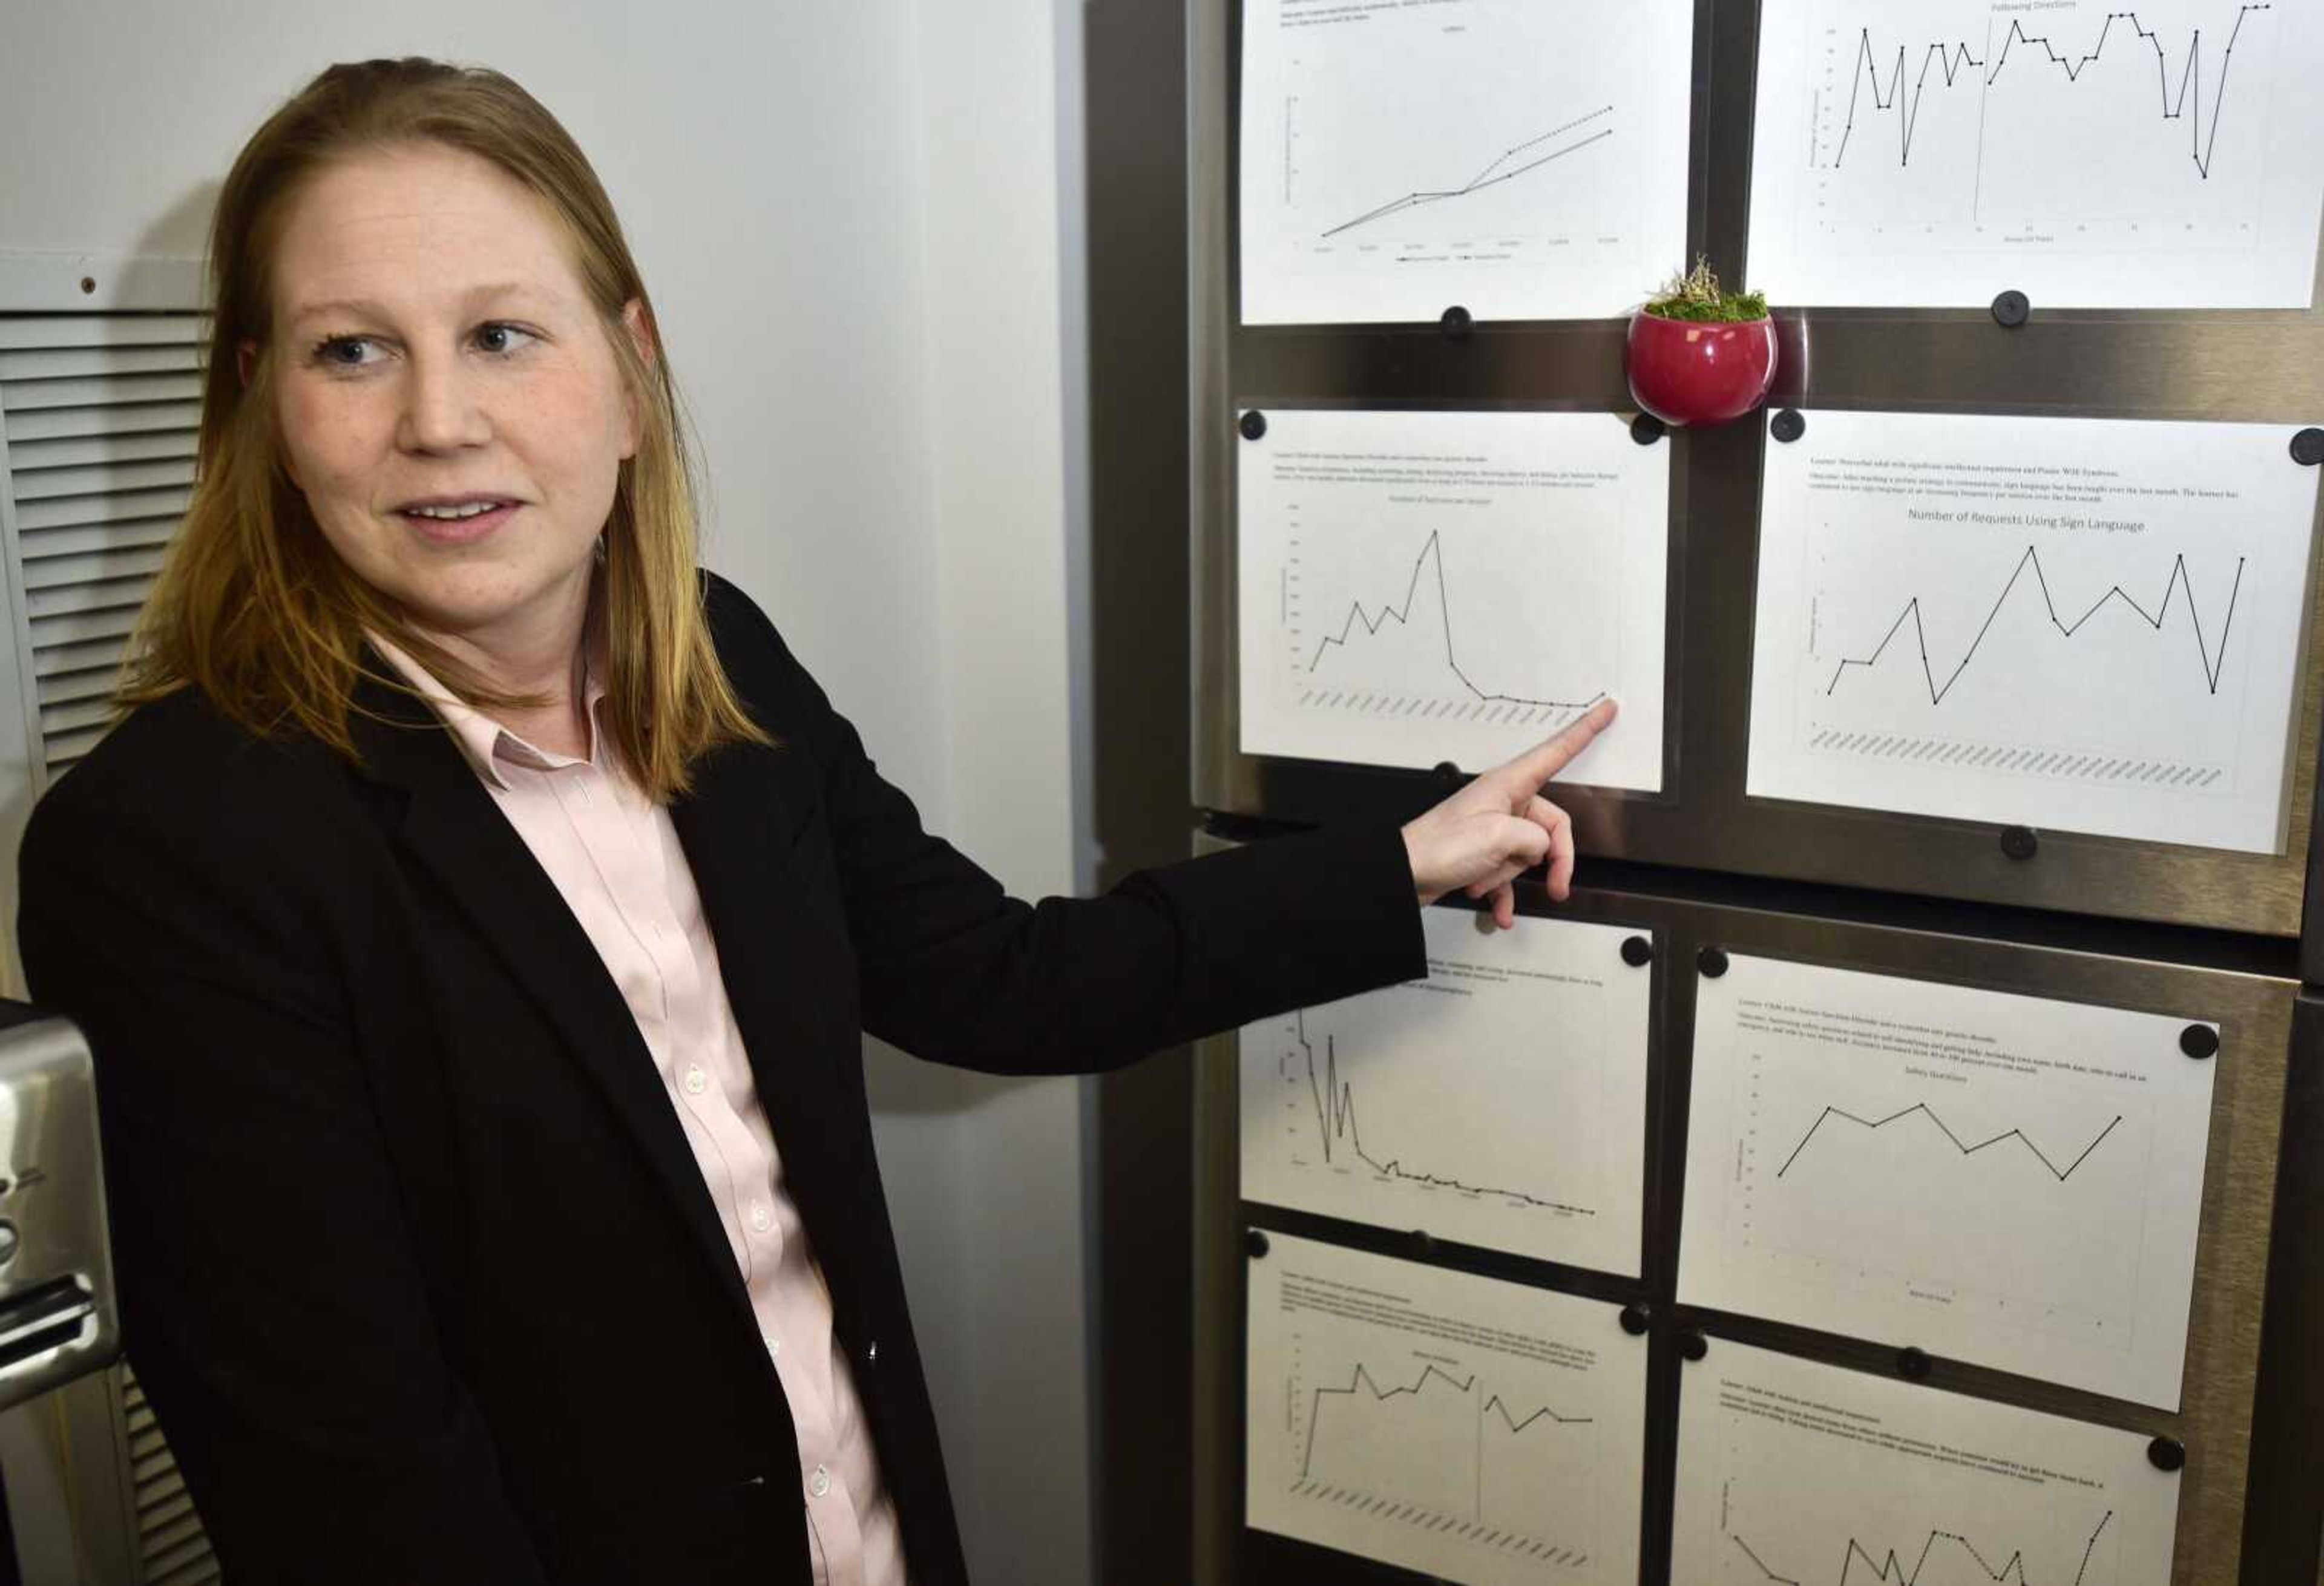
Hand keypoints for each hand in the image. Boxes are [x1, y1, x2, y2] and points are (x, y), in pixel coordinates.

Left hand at [1399, 699, 1618, 927]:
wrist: (1402, 874)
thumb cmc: (1439, 848)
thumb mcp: (1498, 839)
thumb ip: (1535, 839)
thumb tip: (1542, 848)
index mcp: (1509, 784)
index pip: (1557, 751)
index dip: (1585, 730)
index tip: (1606, 710)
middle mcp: (1504, 801)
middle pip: (1551, 826)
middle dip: (1552, 861)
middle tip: (1555, 888)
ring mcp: (1494, 827)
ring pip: (1528, 854)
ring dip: (1510, 877)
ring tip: (1484, 883)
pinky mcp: (1483, 852)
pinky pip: (1507, 873)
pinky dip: (1504, 894)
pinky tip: (1499, 913)